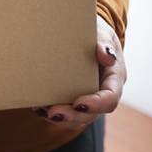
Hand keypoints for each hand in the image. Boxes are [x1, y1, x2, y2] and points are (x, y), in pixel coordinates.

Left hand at [31, 15, 125, 129]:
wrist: (86, 33)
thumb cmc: (95, 32)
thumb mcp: (102, 33)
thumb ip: (104, 43)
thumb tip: (106, 56)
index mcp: (114, 77)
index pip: (110, 97)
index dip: (96, 104)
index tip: (78, 103)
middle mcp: (103, 91)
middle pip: (92, 113)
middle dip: (73, 116)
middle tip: (53, 113)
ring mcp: (89, 97)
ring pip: (78, 117)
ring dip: (60, 118)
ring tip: (41, 110)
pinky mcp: (74, 97)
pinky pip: (66, 113)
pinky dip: (52, 113)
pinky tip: (38, 107)